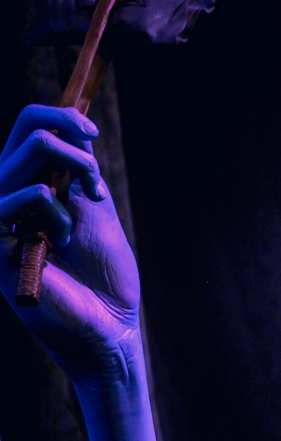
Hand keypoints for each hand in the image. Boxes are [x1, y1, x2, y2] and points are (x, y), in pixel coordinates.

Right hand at [0, 104, 140, 381]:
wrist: (111, 325)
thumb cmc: (104, 277)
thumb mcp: (94, 211)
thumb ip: (79, 173)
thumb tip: (74, 130)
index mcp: (28, 186)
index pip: (28, 126)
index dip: (61, 115)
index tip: (93, 132)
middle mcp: (6, 195)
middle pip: (29, 129)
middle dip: (74, 141)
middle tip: (96, 179)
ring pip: (31, 154)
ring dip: (75, 176)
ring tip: (83, 213)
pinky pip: (28, 195)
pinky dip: (60, 212)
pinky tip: (62, 243)